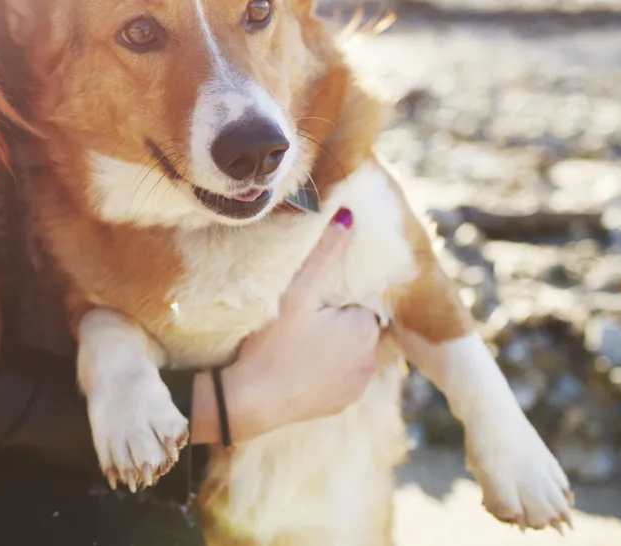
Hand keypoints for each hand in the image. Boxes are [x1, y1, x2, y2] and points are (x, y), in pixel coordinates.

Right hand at [190, 209, 380, 444]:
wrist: (249, 402)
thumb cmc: (273, 343)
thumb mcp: (298, 291)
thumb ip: (326, 252)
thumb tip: (350, 215)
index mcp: (366, 328)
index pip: (358, 302)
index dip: (333, 300)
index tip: (308, 304)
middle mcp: (371, 360)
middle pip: (355, 327)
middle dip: (335, 322)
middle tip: (298, 320)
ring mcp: (355, 387)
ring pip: (348, 353)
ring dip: (331, 346)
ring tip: (295, 343)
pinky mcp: (339, 406)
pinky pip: (338, 379)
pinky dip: (324, 371)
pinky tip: (297, 366)